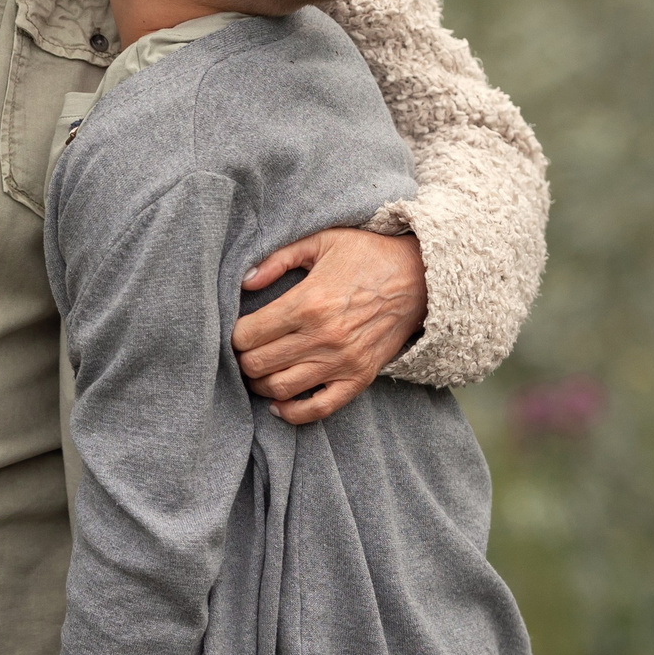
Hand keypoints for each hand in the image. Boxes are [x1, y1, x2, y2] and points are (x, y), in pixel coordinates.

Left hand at [233, 228, 425, 424]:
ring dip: (259, 384)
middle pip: (258, 364)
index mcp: (308, 303)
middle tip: (243, 352)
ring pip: (280, 389)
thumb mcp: (320, 241)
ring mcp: (342, 361)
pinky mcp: (359, 378)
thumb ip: (277, 259)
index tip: (237, 332)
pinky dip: (292, 413)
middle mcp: (323, 337)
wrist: (419, 277)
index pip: (248, 335)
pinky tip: (279, 403)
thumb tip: (243, 282)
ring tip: (259, 372)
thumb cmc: (366, 255)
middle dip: (241, 361)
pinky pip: (319, 409)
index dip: (234, 336)